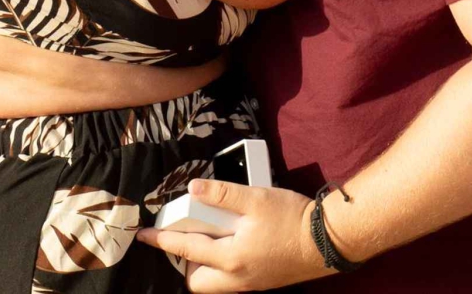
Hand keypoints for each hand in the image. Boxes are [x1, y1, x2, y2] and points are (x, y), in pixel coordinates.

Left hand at [136, 179, 331, 291]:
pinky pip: (230, 280)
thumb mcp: (257, 199)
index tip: (143, 235)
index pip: (185, 248)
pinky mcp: (261, 282)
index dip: (161, 240)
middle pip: (196, 281)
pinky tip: (233, 241)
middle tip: (189, 235)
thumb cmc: (293, 220)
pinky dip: (223, 264)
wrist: (329, 241)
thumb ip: (223, 194)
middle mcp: (236, 278)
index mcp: (230, 258)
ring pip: (214, 283)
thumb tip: (193, 188)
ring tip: (212, 236)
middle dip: (186, 262)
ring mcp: (250, 283)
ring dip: (205, 264)